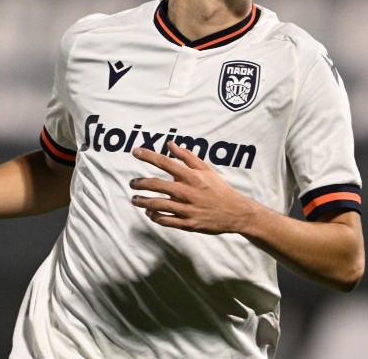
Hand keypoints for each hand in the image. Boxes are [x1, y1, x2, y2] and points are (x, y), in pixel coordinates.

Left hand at [129, 142, 254, 233]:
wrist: (235, 212)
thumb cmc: (219, 188)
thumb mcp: (206, 169)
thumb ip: (187, 156)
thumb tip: (170, 144)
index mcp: (192, 176)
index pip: (165, 163)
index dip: (148, 156)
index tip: (136, 152)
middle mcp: (187, 192)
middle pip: (157, 185)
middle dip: (140, 183)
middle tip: (132, 183)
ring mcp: (187, 209)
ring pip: (158, 205)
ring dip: (143, 201)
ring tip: (135, 199)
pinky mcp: (188, 224)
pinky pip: (166, 221)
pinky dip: (155, 216)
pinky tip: (149, 212)